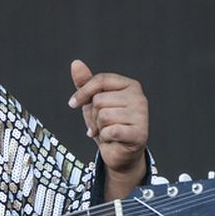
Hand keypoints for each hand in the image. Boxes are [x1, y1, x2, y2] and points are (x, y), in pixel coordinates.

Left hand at [68, 59, 148, 194]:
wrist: (119, 152)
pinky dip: (105, 137)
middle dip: (93, 115)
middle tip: (101, 124)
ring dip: (99, 127)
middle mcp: (139, 97)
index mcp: (130, 85)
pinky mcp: (140, 133)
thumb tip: (76, 63)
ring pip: (103, 115)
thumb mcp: (93, 102)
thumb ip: (85, 83)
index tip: (72, 104)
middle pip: (99, 100)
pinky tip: (112, 139)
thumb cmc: (107, 124)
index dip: (82, 92)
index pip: (100, 80)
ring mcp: (142, 115)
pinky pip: (110, 130)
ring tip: (107, 131)